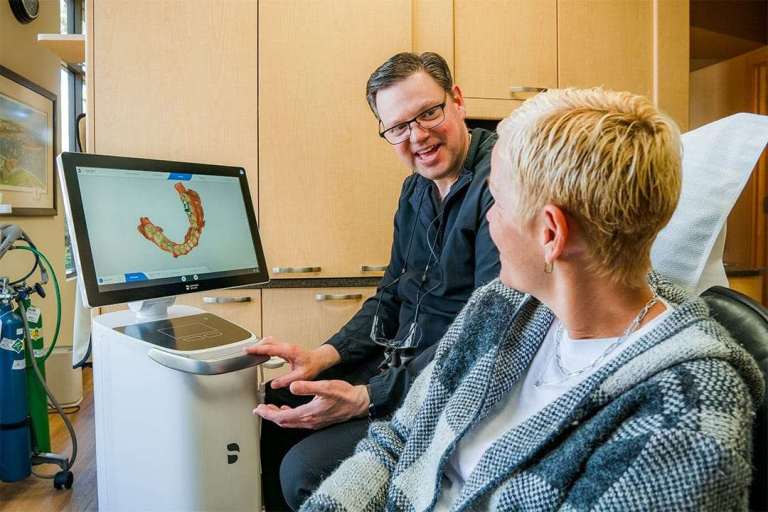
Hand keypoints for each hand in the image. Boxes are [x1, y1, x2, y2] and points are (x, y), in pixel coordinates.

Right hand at [246, 336, 339, 388]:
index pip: (270, 348)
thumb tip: (274, 384)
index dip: (257, 349)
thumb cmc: (313, 365)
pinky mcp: (286, 348)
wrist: (319, 359)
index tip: (248, 350)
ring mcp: (286, 346)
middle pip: (268, 342)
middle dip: (256, 345)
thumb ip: (286, 380)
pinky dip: (265, 347)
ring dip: (260, 345)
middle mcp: (287, 347)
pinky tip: (261, 353)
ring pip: (270, 342)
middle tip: (246, 351)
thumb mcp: (301, 375)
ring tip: (251, 352)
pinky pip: (273, 345)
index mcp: (289, 351)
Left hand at [253, 380, 369, 429]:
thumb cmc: (344, 395)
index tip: (258, 410)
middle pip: (283, 422)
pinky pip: (298, 422)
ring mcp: (313, 423)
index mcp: (308, 413)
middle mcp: (309, 421)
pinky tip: (287, 410)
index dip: (268, 414)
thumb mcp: (326, 387)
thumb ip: (308, 387)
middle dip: (270, 416)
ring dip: (278, 417)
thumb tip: (292, 387)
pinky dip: (288, 417)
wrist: (358, 403)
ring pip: (290, 423)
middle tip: (260, 410)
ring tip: (270, 410)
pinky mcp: (317, 421)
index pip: (282, 417)